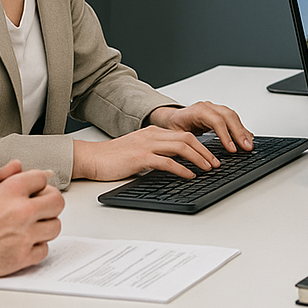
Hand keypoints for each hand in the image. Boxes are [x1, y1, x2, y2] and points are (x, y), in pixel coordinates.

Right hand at [0, 169, 63, 279]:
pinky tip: (24, 244)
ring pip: (54, 226)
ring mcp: (23, 235)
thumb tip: (17, 165)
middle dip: (48, 203)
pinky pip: (44, 250)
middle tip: (39, 208)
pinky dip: (36, 248)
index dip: (36, 185)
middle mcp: (21, 210)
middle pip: (57, 202)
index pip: (43, 178)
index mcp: (12, 189)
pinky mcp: (21, 257)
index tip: (32, 192)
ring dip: (44, 226)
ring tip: (31, 227)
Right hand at [71, 125, 224, 180]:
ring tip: (208, 168)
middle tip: (216, 162)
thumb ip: (155, 152)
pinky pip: (167, 161)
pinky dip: (182, 169)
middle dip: (205, 150)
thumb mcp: (138, 150)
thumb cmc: (112, 157)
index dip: (200, 144)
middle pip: (187, 138)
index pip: (183, 134)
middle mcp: (152, 135)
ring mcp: (147, 145)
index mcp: (153, 132)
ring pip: (181, 147)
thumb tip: (174, 163)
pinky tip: (189, 175)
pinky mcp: (141, 157)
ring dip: (198, 158)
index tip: (211, 155)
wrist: (92, 158)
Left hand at [147, 101, 254, 153]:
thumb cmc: (173, 126)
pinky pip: (233, 118)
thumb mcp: (176, 135)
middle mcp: (207, 107)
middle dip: (239, 133)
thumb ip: (185, 143)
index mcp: (197, 111)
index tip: (232, 149)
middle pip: (228, 116)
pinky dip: (241, 128)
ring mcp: (214, 108)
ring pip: (233, 116)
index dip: (226, 135)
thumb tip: (194, 157)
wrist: (171, 117)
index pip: (216, 121)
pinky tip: (246, 137)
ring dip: (242, 131)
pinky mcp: (219, 112)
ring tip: (248, 145)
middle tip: (246, 147)